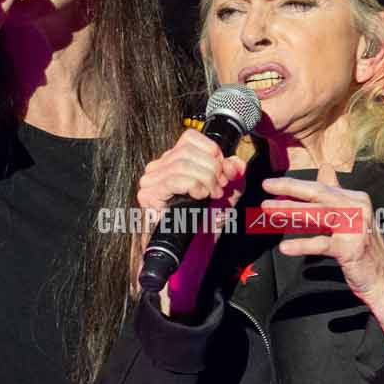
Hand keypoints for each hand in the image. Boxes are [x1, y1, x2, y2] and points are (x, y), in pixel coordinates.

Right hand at [132, 128, 244, 312]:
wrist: (198, 247)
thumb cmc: (211, 217)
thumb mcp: (230, 189)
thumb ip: (234, 171)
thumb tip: (233, 161)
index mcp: (176, 159)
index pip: (190, 137)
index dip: (211, 150)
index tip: (224, 171)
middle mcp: (159, 166)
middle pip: (187, 150)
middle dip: (212, 168)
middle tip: (220, 186)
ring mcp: (151, 180)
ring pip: (181, 163)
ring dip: (204, 178)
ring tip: (211, 194)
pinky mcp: (148, 196)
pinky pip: (172, 179)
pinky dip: (192, 185)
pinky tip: (199, 196)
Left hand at [260, 166, 383, 336]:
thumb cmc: (364, 249)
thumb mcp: (351, 216)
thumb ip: (336, 193)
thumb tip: (326, 167)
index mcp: (356, 199)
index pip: (321, 188)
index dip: (295, 185)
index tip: (272, 184)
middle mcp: (357, 208)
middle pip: (319, 195)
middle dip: (291, 189)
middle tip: (267, 187)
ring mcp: (355, 228)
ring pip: (318, 215)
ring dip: (291, 211)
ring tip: (269, 210)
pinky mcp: (351, 248)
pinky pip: (322, 244)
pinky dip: (302, 245)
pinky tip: (285, 247)